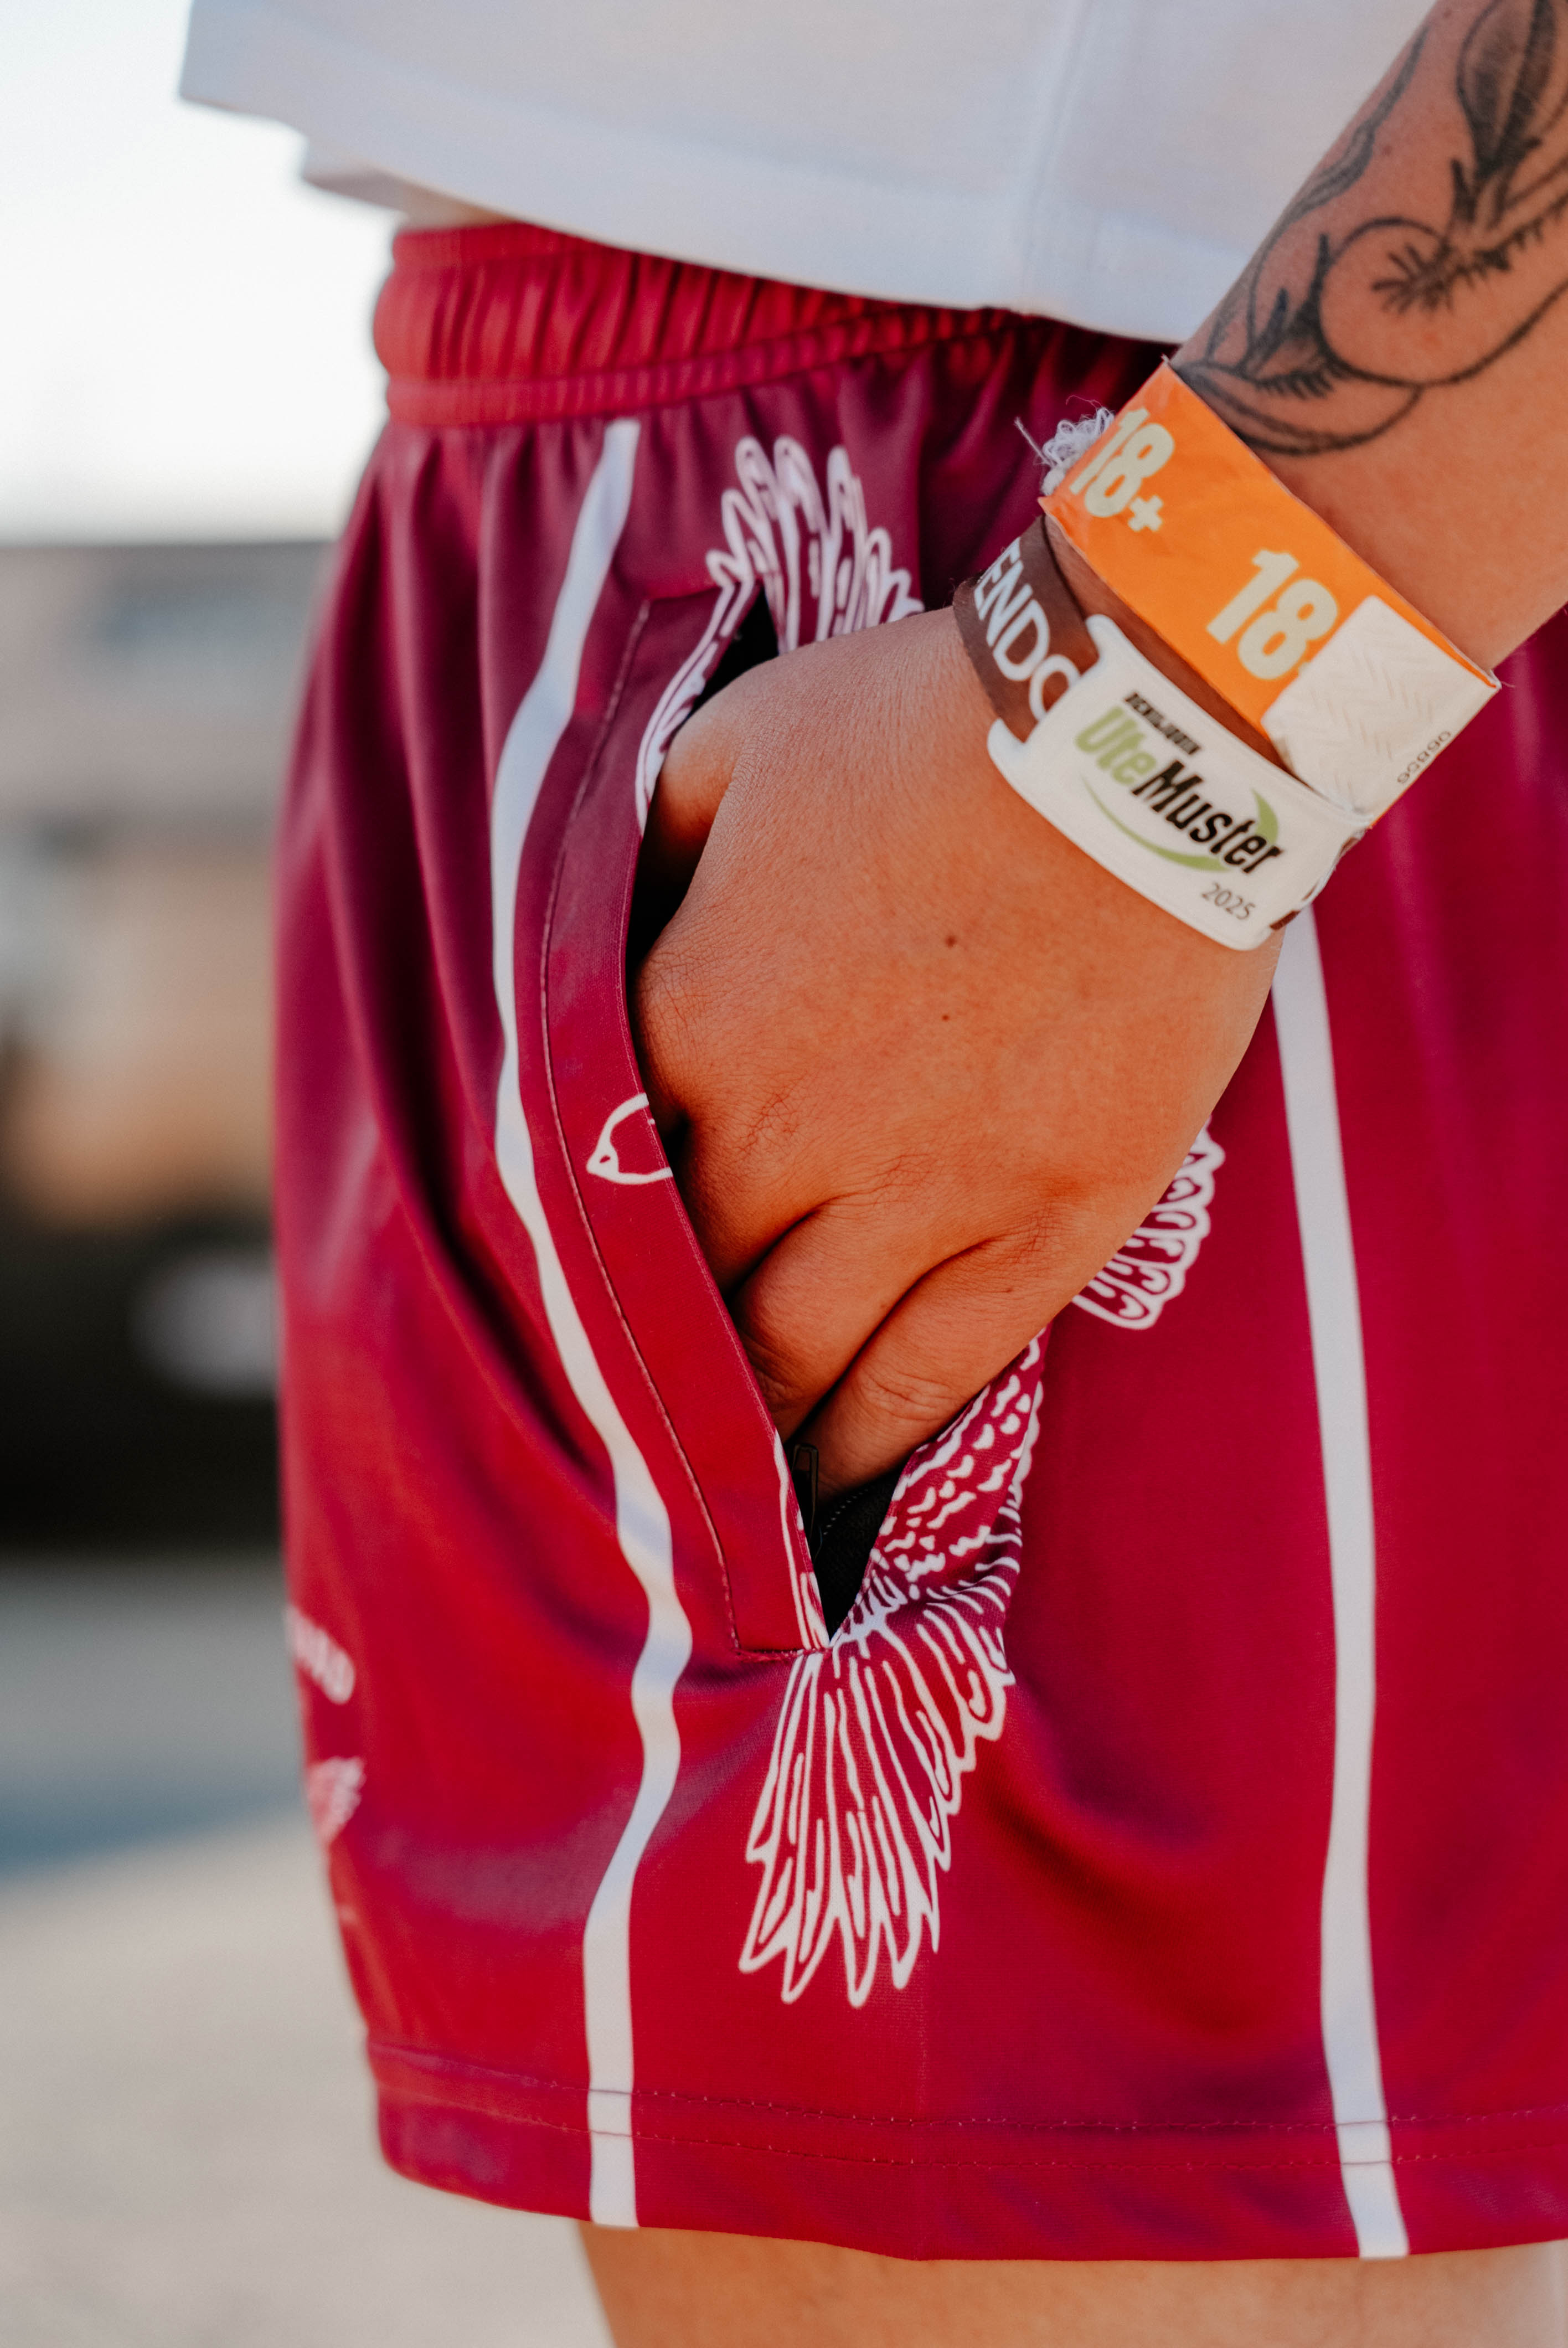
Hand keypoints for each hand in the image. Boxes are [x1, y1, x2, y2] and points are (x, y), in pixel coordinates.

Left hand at [632, 600, 1279, 1497]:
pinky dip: (871, 1435)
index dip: (583, 1238)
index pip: (602, 1174)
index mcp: (688, 1021)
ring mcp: (922, 1193)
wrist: (1141, 745)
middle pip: (684, 1286)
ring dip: (746, 1425)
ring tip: (716, 1485)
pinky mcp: (1045, 1224)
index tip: (568, 1286)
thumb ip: (650, 849)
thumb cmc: (924, 727)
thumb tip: (608, 918)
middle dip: (648, 1355)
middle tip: (628, 1411)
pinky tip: (832, 1484)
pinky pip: (935, 1368)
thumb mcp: (733, 746)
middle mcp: (783, 1137)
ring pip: (796, 1356)